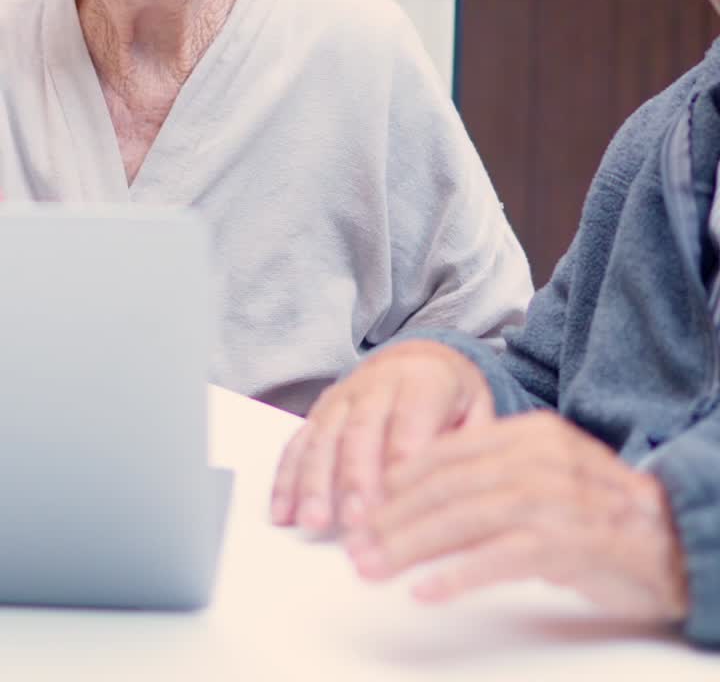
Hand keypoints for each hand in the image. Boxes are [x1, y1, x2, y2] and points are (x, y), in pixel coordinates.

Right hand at [270, 340, 492, 533]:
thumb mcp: (476, 409)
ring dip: (315, 480)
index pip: (410, 422)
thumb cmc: (450, 397)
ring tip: (313, 520)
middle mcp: (378, 384)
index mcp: (424, 381)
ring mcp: (344, 396)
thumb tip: (467, 492)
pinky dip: (287, 477)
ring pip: (325, 435)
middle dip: (354, 476)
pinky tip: (284, 511)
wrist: (418, 359)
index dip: (399, 461)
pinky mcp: (320, 412)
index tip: (393, 502)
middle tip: (353, 519)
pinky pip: (299, 442)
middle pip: (362, 429)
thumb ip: (471, 445)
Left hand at [345, 410, 687, 626]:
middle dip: (393, 518)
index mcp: (526, 433)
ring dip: (411, 546)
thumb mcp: (542, 471)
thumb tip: (421, 493)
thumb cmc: (596, 509)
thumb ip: (491, 471)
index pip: (447, 453)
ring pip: (464, 518)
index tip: (364, 508)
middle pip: (447, 486)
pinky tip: (425, 590)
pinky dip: (458, 575)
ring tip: (373, 567)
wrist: (668, 534)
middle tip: (355, 547)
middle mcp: (536, 458)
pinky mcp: (565, 543)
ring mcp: (552, 498)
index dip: (399, 482)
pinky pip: (500, 558)